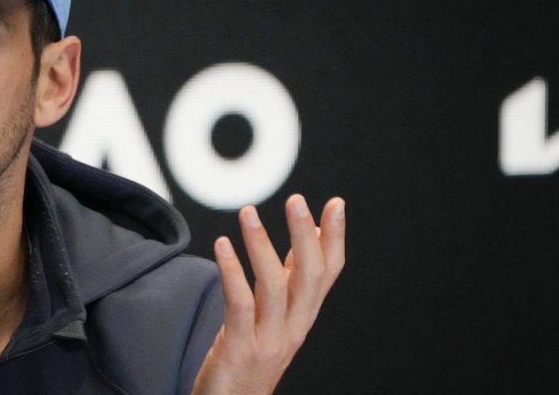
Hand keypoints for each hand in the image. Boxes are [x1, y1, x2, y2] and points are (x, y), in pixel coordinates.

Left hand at [192, 195, 345, 394]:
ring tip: (248, 212)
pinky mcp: (239, 349)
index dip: (335, 239)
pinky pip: (239, 304)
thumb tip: (311, 235)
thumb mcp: (276, 316)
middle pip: (309, 277)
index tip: (336, 204)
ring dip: (261, 245)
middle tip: (297, 201)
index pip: (328, 273)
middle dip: (305, 236)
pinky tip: (222, 245)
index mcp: (303, 317)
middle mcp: (293, 328)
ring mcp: (268, 340)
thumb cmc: (250, 357)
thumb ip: (291, 279)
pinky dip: (232, 271)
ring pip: (275, 287)